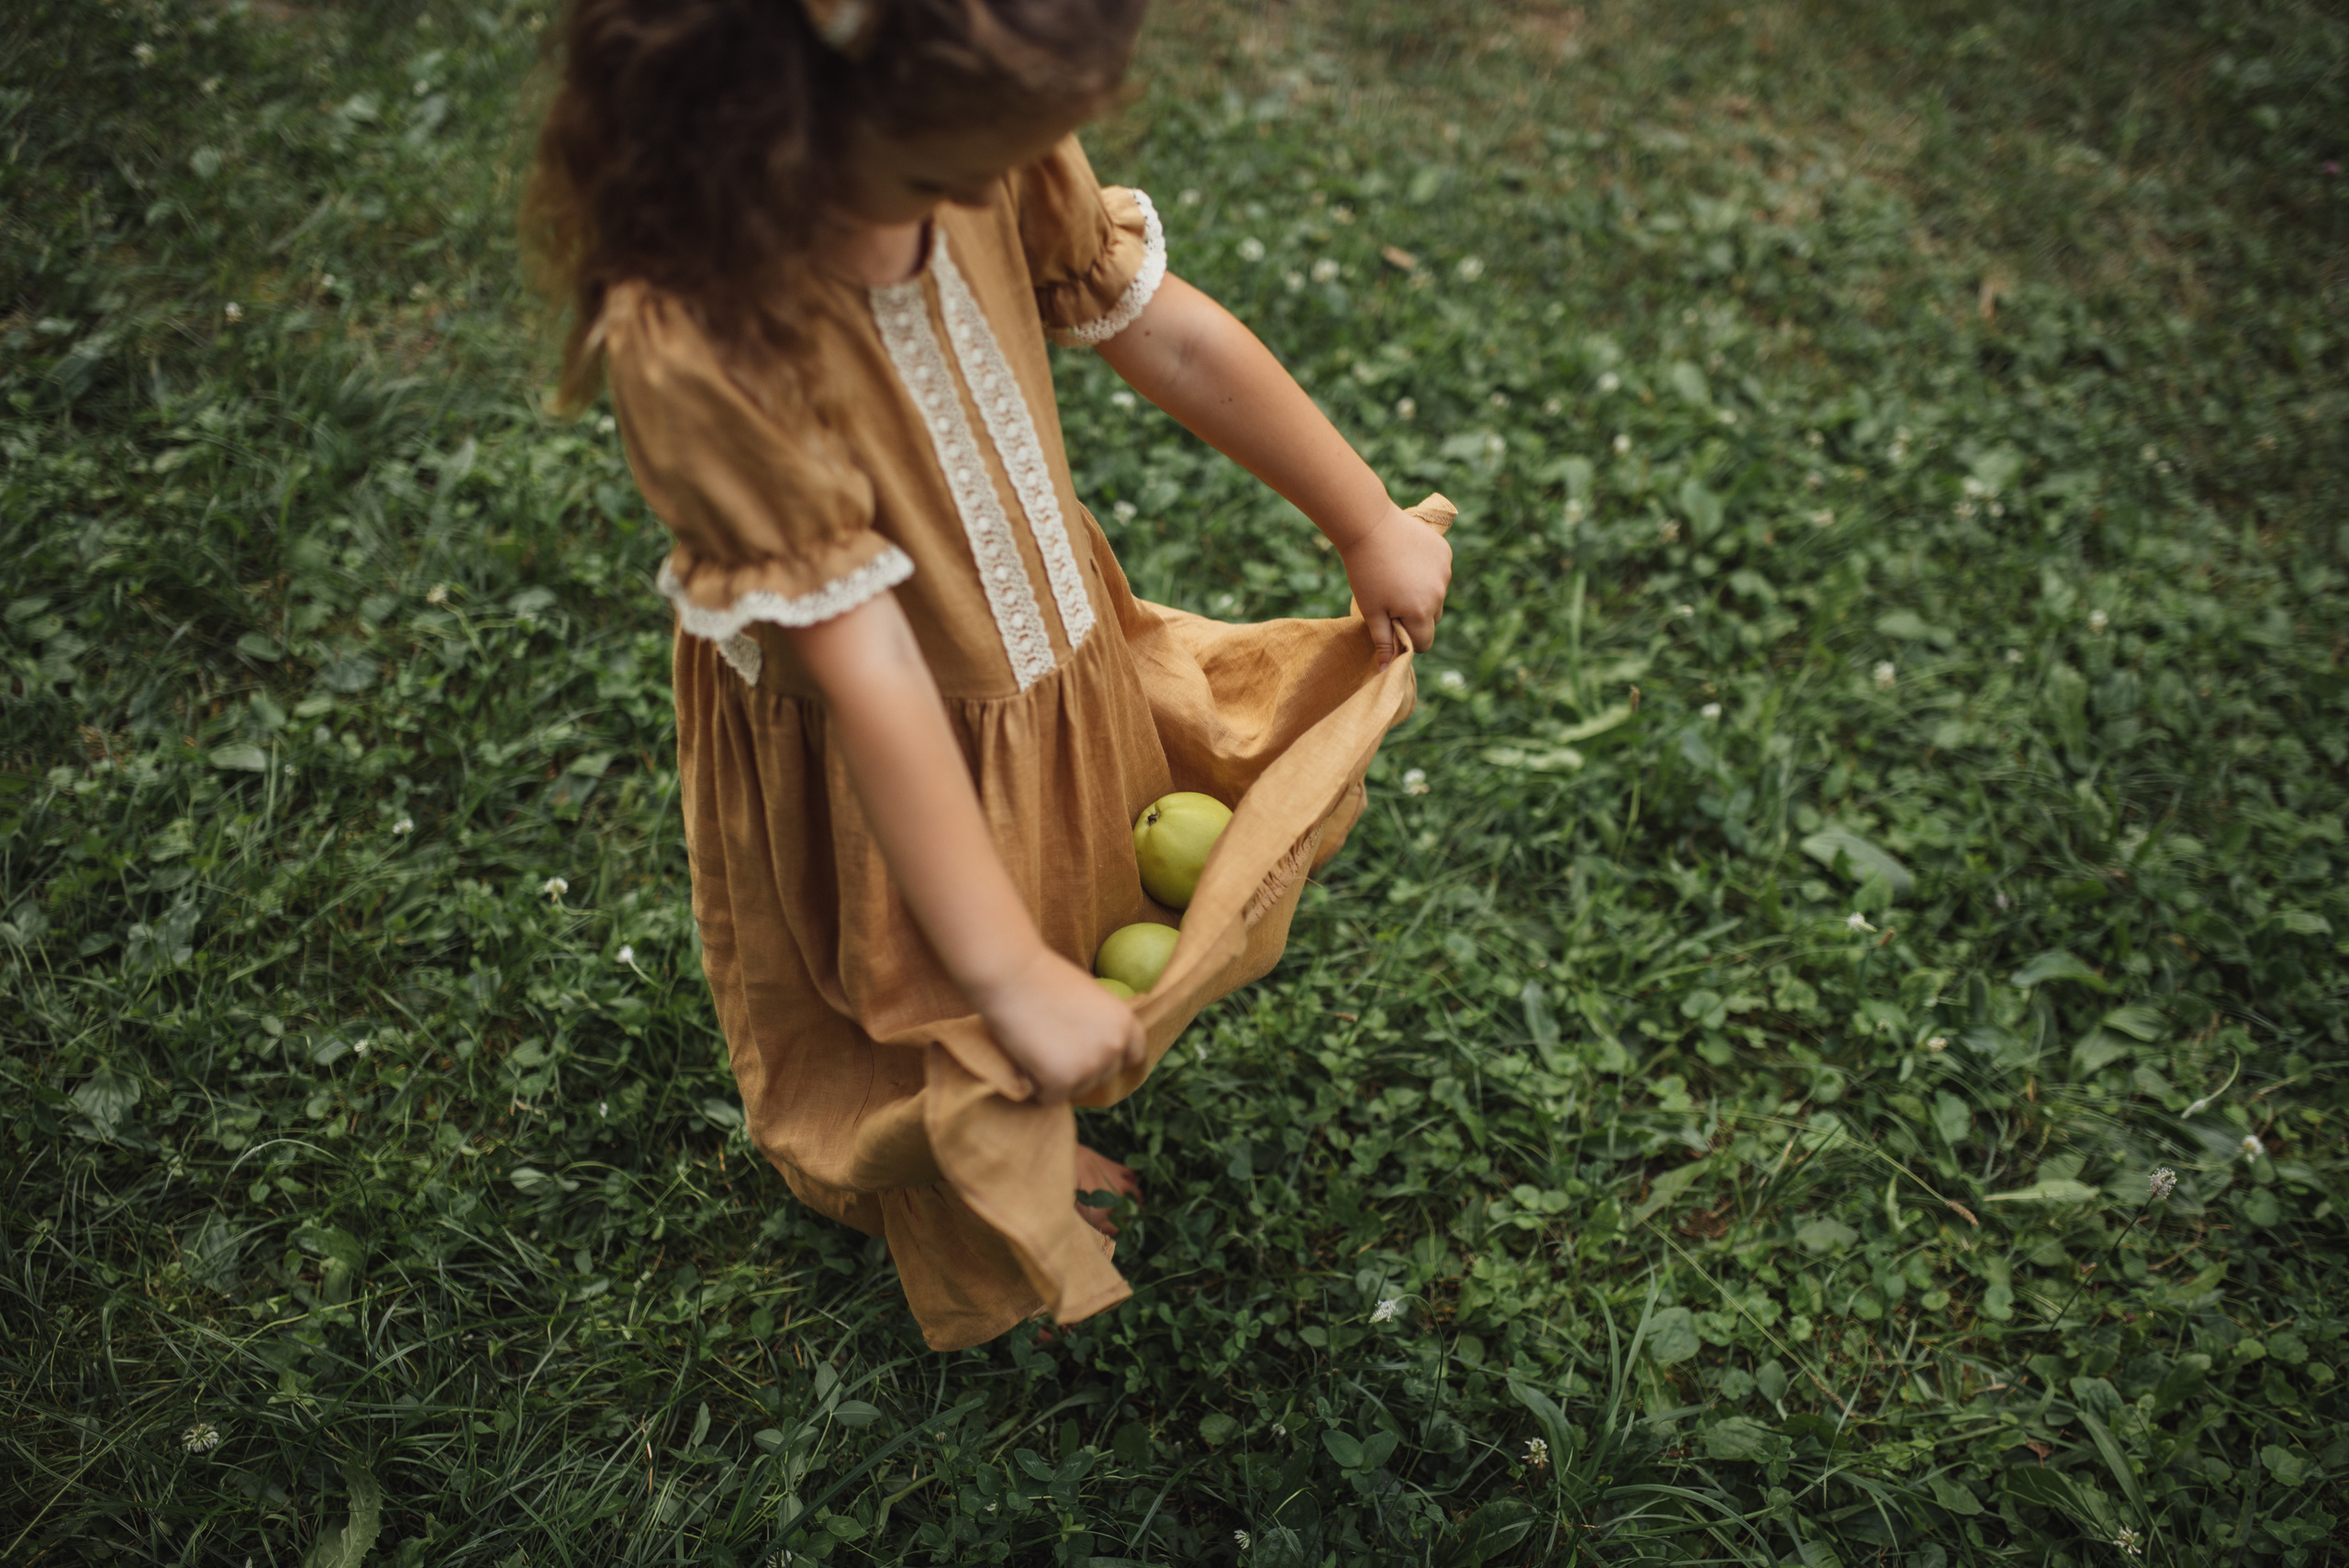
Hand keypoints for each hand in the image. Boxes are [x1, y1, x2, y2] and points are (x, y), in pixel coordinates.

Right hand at [969, 944, 1147, 1104]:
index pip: (1133, 1056)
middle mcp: (1115, 1047)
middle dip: (1081, 1068)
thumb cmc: (1045, 978)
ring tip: (1038, 1048)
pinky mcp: (1062, 1081)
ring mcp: (1090, 1066)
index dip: (1112, 1057)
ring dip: (1058, 1079)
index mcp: (1126, 1023)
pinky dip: (1037, 1086)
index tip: (1093, 1055)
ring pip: (1077, 1089)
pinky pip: (1050, 1097)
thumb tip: (1099, 1047)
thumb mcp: (1090, 996)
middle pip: (1103, 1076)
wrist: (1012, 976)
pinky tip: (1026, 1061)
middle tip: (1053, 1045)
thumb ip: (1101, 1023)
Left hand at [1339, 504, 1453, 666]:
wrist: (1369, 525)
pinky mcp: (1445, 553)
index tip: (1390, 624)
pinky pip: (1439, 573)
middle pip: (1432, 620)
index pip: (1423, 642)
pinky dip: (1427, 571)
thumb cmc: (1364, 571)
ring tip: (1397, 575)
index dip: (1406, 638)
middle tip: (1391, 599)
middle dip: (1415, 616)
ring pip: (1436, 595)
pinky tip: (1407, 558)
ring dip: (1422, 593)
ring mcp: (1445, 572)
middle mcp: (1440, 595)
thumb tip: (1387, 670)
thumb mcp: (1370, 611)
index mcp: (1421, 613)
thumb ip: (1383, 641)